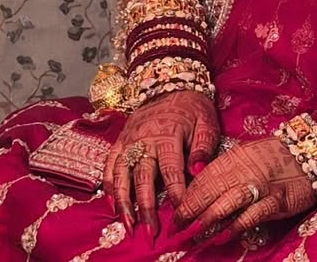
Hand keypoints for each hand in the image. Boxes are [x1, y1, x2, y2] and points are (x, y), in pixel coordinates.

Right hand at [102, 90, 219, 240]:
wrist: (171, 83)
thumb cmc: (193, 107)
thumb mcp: (207, 121)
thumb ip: (204, 145)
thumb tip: (198, 170)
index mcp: (169, 135)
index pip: (172, 171)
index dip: (176, 194)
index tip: (181, 214)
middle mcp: (145, 140)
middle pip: (143, 178)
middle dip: (146, 208)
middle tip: (150, 233)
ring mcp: (130, 141)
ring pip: (122, 176)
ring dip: (124, 203)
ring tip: (128, 226)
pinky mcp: (120, 141)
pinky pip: (110, 166)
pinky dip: (109, 186)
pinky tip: (113, 206)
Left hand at [173, 136, 315, 242]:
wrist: (309, 151)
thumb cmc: (274, 157)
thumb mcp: (247, 158)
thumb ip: (225, 173)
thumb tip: (198, 194)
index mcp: (234, 158)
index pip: (204, 178)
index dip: (186, 197)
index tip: (173, 215)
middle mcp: (244, 169)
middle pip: (211, 190)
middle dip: (190, 211)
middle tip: (175, 229)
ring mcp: (261, 184)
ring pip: (228, 201)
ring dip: (209, 219)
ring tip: (193, 234)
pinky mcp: (277, 198)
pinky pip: (253, 213)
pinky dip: (238, 224)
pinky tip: (225, 235)